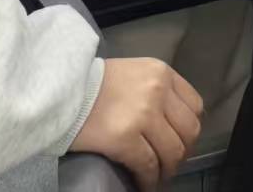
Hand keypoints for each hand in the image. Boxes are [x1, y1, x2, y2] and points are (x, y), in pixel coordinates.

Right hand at [70, 58, 202, 191]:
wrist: (57, 89)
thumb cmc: (90, 83)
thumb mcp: (133, 73)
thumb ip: (154, 90)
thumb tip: (169, 122)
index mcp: (162, 73)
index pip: (195, 106)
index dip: (189, 130)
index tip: (180, 142)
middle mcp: (158, 91)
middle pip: (188, 131)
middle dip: (182, 153)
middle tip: (169, 164)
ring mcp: (143, 114)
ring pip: (172, 152)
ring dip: (167, 170)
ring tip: (157, 176)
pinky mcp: (124, 138)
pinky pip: (148, 165)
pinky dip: (148, 179)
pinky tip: (143, 183)